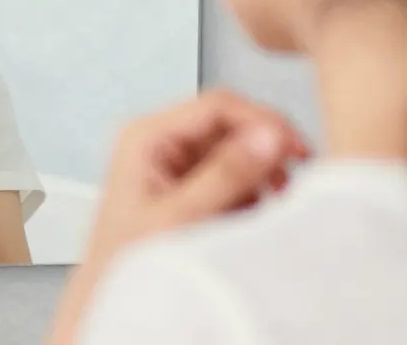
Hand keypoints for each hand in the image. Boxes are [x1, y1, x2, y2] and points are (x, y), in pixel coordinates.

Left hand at [84, 90, 309, 266]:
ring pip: (234, 151)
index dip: (262, 121)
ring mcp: (174, 164)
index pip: (216, 105)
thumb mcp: (180, 216)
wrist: (111, 300)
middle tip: (289, 182)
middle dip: (263, 152)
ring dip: (258, 176)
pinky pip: (230, 176)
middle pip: (229, 125)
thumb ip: (226, 175)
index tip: (295, 149)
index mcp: (146, 137)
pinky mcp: (187, 187)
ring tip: (268, 205)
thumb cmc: (127, 261)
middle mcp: (159, 142)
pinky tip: (247, 218)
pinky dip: (248, 193)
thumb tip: (269, 136)